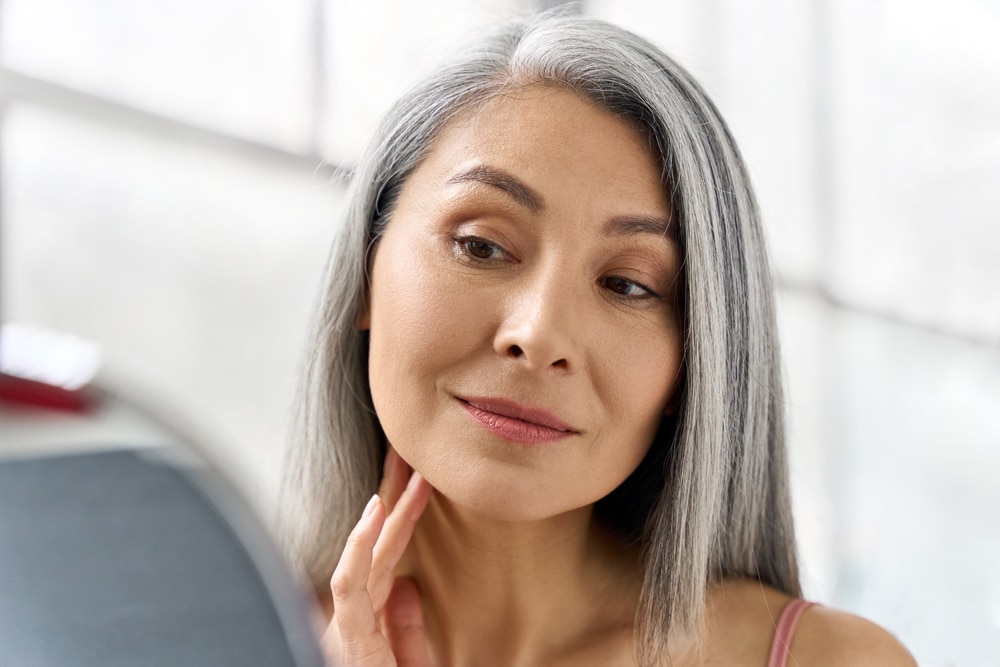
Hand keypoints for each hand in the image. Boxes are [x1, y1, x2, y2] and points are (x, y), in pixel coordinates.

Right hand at [322, 449, 433, 665]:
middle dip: (392, 499)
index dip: (403, 517)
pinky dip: (360, 546)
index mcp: (370, 624)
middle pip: (376, 549)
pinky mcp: (348, 641)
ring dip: (384, 509)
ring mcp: (349, 629)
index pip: (387, 560)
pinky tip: (376, 512)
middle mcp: (355, 621)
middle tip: (410, 456)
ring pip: (362, 556)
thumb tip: (409, 587)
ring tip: (404, 470)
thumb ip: (408, 632)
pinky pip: (349, 585)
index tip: (420, 481)